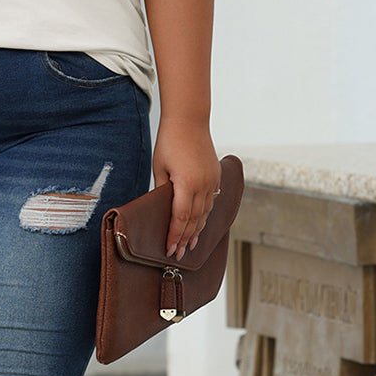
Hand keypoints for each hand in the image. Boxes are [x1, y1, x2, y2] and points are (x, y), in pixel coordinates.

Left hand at [151, 116, 219, 258]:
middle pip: (194, 220)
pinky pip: (211, 202)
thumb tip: (162, 210)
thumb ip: (163, 191)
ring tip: (189, 246)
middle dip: (184, 239)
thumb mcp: (160, 168)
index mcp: (187, 184)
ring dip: (196, 230)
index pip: (180, 218)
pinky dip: (204, 216)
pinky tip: (200, 224)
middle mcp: (204, 185)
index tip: (169, 249)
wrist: (190, 120)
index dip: (174, 236)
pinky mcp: (216, 176)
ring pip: (205, 213)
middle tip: (177, 255)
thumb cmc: (169, 142)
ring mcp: (212, 181)